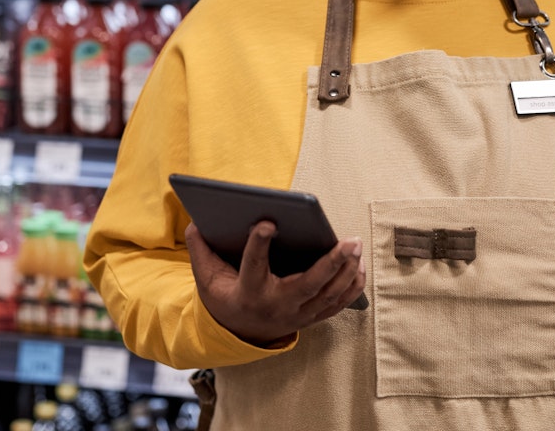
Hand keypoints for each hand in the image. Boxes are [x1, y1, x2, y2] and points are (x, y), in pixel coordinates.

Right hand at [185, 220, 365, 345]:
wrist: (239, 332)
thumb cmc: (226, 297)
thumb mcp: (206, 277)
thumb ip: (201, 250)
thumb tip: (194, 223)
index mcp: (248, 292)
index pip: (254, 265)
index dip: (259, 243)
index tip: (268, 222)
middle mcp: (276, 305)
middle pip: (308, 285)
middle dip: (331, 263)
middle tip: (348, 240)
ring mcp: (297, 315)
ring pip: (327, 295)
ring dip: (346, 271)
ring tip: (356, 246)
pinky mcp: (311, 317)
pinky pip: (337, 304)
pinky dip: (351, 286)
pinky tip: (359, 266)